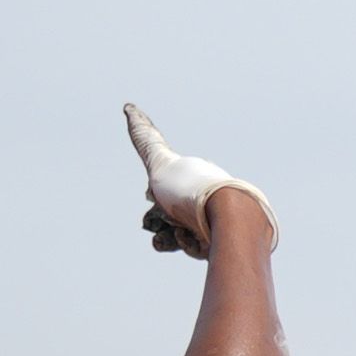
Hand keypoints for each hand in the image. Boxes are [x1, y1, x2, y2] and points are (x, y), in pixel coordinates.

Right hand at [123, 103, 263, 258]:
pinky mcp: (216, 242)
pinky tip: (192, 238)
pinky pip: (190, 247)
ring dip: (167, 235)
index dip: (154, 195)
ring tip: (176, 232)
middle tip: (161, 217)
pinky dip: (185, 244)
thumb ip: (144, 139)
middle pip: (165, 215)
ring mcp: (209, 220)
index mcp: (192, 178)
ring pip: (175, 233)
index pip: (163, 189)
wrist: (227, 218)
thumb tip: (128, 107)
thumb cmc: (191, 189)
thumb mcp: (161, 161)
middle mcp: (201, 198)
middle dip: (158, 219)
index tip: (153, 197)